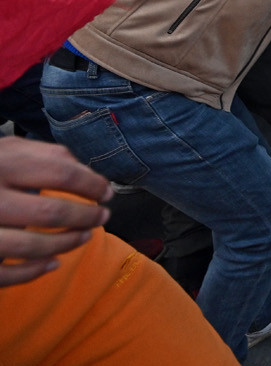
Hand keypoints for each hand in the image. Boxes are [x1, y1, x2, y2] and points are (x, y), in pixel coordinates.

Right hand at [0, 136, 111, 286]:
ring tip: (84, 237)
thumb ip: (46, 154)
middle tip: (102, 216)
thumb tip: (89, 170)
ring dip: (66, 244)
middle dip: (85, 217)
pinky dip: (33, 272)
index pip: (62, 172)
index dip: (92, 184)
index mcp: (2, 164)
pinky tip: (53, 263)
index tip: (106, 191)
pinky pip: (4, 274)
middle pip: (51, 213)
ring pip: (30, 247)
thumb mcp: (7, 149)